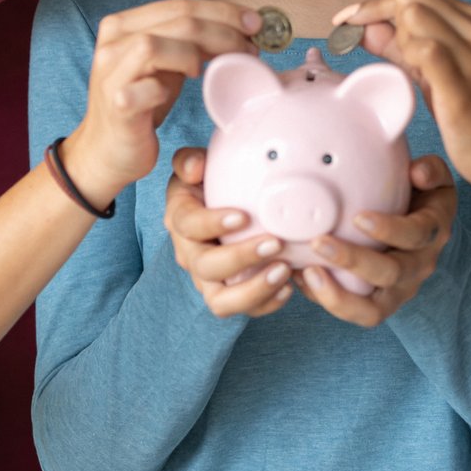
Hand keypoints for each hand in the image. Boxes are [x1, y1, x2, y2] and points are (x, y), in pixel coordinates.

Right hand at [62, 0, 261, 206]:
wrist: (107, 150)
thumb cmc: (143, 103)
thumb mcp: (167, 64)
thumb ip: (191, 42)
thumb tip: (243, 28)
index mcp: (124, 25)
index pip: (180, 6)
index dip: (222, 11)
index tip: (255, 24)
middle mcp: (112, 43)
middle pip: (177, 22)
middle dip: (222, 32)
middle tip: (250, 48)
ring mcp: (110, 73)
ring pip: (155, 45)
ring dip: (194, 55)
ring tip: (209, 72)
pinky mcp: (116, 104)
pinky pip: (147, 88)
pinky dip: (166, 89)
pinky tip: (173, 96)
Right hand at [163, 148, 296, 318]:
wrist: (223, 209)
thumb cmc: (210, 186)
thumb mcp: (196, 167)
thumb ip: (190, 161)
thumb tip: (195, 166)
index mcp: (181, 219)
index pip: (189, 225)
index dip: (213, 223)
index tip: (242, 216)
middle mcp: (190, 255)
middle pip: (207, 266)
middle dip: (242, 257)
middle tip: (275, 243)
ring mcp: (208, 280)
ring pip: (221, 301)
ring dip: (254, 289)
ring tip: (284, 270)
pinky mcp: (229, 295)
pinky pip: (244, 310)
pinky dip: (268, 303)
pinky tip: (290, 285)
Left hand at [293, 156, 456, 326]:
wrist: (426, 232)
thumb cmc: (422, 198)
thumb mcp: (435, 179)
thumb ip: (431, 170)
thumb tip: (417, 172)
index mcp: (432, 232)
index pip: (415, 235)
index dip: (389, 229)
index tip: (359, 217)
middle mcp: (419, 266)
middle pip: (390, 273)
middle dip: (353, 260)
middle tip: (319, 242)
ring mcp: (400, 290)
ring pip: (373, 309)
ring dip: (338, 295)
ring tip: (308, 273)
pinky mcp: (380, 304)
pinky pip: (356, 313)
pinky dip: (328, 299)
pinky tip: (303, 278)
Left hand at [333, 0, 470, 195]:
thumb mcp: (436, 73)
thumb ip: (401, 47)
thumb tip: (362, 27)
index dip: (374, 6)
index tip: (346, 21)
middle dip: (387, 23)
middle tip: (397, 62)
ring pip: (413, 17)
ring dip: (398, 43)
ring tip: (413, 76)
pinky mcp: (464, 85)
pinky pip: (424, 51)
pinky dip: (407, 59)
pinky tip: (413, 82)